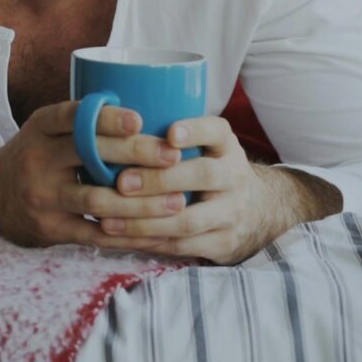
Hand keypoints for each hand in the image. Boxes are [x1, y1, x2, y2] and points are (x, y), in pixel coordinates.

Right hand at [0, 101, 188, 249]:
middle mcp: (37, 159)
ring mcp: (42, 196)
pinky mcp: (49, 228)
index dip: (106, 118)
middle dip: (138, 156)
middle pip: (91, 156)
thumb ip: (82, 123)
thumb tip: (148, 109)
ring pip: (97, 200)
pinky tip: (157, 233)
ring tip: (177, 201)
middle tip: (174, 157)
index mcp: (40, 128)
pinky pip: (95, 235)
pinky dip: (129, 235)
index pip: (72, 117)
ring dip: (142, 203)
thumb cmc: (32, 157)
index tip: (140, 119)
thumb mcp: (44, 131)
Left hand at [88, 115, 340, 263]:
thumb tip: (104, 114)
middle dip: (159, 179)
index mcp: (225, 145)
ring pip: (188, 219)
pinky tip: (118, 238)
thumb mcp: (206, 145)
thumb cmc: (211, 168)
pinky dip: (146, 242)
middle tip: (122, 181)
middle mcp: (234, 176)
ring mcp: (231, 212)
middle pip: (203, 176)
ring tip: (107, 218)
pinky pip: (181, 246)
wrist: (257, 212)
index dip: (193, 130)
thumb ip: (169, 135)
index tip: (168, 133)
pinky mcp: (222, 243)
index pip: (216, 130)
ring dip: (144, 221)